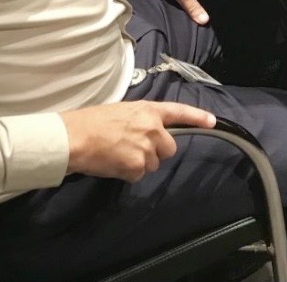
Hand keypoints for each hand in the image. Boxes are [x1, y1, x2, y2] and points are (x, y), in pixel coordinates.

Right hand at [59, 100, 215, 181]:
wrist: (74, 137)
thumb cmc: (91, 121)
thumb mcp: (122, 112)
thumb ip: (140, 120)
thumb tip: (146, 132)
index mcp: (148, 110)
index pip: (179, 111)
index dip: (197, 117)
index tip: (212, 121)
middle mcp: (153, 128)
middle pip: (169, 148)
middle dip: (156, 152)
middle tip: (134, 149)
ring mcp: (146, 148)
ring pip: (153, 164)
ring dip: (140, 164)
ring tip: (118, 155)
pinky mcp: (137, 166)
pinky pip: (138, 175)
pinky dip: (127, 173)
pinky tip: (113, 164)